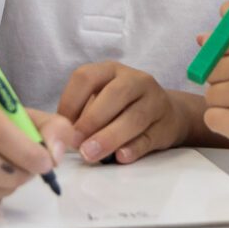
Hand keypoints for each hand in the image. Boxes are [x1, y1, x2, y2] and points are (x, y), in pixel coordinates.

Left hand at [56, 63, 190, 164]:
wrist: (167, 114)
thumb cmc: (122, 108)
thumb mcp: (101, 100)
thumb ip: (83, 114)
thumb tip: (63, 136)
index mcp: (111, 70)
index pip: (86, 77)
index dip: (70, 102)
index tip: (61, 128)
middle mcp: (135, 80)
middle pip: (115, 95)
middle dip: (91, 120)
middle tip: (76, 143)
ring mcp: (155, 101)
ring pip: (134, 117)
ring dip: (109, 137)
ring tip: (91, 154)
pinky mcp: (166, 126)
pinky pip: (149, 137)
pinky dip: (134, 148)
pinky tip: (120, 157)